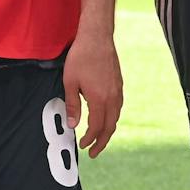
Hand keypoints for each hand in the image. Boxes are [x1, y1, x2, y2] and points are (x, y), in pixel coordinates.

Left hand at [61, 32, 122, 157]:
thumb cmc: (81, 57)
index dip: (90, 139)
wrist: (97, 37)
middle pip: (110, 127)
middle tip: (94, 152)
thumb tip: (73, 124)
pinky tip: (106, 118)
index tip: (83, 145)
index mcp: (99, 99)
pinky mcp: (119, 84)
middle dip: (102, 141)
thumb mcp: (70, 82)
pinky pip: (118, 107)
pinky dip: (112, 118)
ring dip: (108, 130)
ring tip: (99, 138)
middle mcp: (112, 98)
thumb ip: (72, 105)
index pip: (96, 127)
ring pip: (116, 117)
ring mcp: (118, 91)